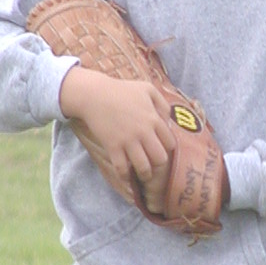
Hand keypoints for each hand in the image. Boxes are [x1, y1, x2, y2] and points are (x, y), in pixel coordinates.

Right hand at [59, 66, 176, 183]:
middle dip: (158, 164)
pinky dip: (125, 175)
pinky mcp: (112, 146)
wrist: (95, 94)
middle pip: (160, 158)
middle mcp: (144, 132)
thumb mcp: (147, 89)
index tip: (160, 149)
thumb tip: (169, 121)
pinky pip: (122, 168)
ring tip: (143, 175)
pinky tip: (125, 174)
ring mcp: (128, 141)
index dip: (166, 148)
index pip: (170, 143)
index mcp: (154, 119)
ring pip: (144, 168)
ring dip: (145, 174)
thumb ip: (162, 103)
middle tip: (153, 164)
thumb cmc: (121, 90)